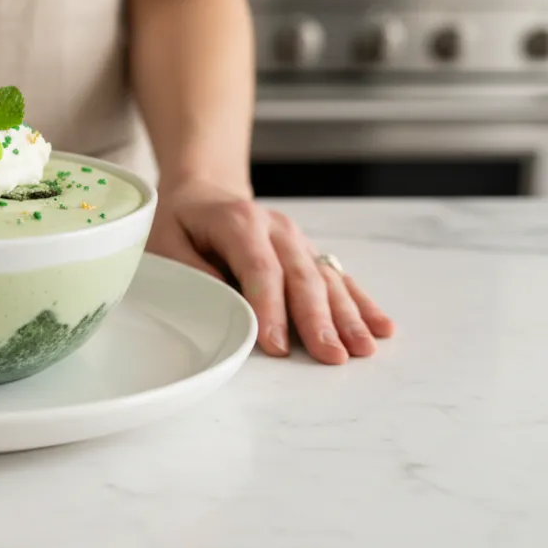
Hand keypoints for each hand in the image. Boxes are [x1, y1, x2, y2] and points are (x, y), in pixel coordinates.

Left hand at [146, 178, 394, 364]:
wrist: (204, 190)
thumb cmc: (180, 221)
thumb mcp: (165, 241)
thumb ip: (191, 273)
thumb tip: (219, 308)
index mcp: (239, 222)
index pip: (260, 269)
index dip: (270, 308)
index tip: (277, 346)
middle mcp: (276, 229)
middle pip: (301, 277)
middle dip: (318, 320)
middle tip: (331, 356)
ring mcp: (297, 240)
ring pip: (326, 279)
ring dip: (347, 316)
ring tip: (363, 349)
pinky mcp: (308, 252)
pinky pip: (339, 278)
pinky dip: (361, 303)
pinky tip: (382, 326)